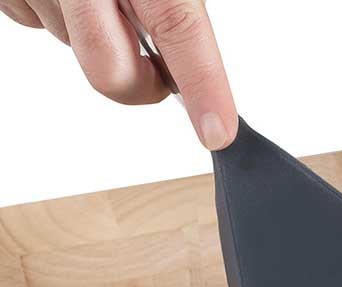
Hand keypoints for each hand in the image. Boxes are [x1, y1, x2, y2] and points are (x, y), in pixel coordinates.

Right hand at [0, 0, 236, 149]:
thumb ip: (172, 2)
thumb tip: (188, 58)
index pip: (178, 26)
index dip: (203, 86)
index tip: (219, 133)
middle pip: (112, 72)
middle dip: (142, 83)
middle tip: (158, 68)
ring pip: (74, 47)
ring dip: (97, 34)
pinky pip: (36, 22)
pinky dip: (60, 16)